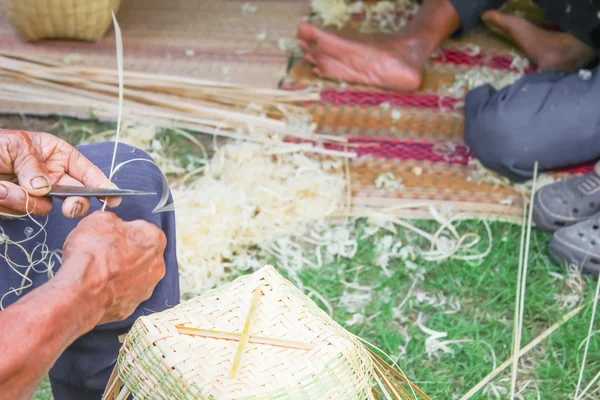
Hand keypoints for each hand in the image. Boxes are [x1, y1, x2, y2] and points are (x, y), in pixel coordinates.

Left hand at [0, 129, 120, 218]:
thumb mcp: (14, 145)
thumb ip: (33, 165)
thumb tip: (45, 188)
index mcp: (56, 154)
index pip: (86, 170)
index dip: (102, 183)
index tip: (112, 196)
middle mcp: (51, 175)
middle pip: (76, 195)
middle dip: (75, 202)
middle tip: (70, 208)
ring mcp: (35, 192)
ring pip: (45, 206)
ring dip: (25, 200)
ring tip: (1, 187)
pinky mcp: (19, 206)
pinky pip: (23, 211)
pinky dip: (10, 203)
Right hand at [55, 211, 166, 326]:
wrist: (82, 291)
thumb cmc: (92, 253)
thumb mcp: (98, 220)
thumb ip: (112, 220)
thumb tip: (112, 224)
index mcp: (154, 239)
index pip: (142, 230)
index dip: (123, 232)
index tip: (110, 236)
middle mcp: (157, 265)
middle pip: (141, 254)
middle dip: (124, 253)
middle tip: (103, 254)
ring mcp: (147, 288)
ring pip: (134, 276)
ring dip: (120, 273)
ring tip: (99, 272)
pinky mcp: (132, 307)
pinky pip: (123, 295)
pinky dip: (112, 291)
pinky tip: (98, 287)